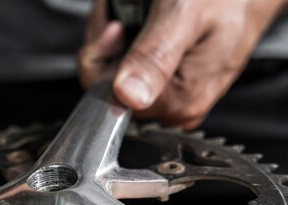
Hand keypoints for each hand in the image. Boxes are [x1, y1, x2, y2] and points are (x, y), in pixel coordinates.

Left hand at [79, 0, 287, 128]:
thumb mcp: (184, 15)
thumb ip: (154, 57)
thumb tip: (127, 96)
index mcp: (180, 101)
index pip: (111, 100)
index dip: (103, 60)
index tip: (114, 28)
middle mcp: (177, 107)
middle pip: (111, 90)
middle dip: (108, 49)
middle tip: (123, 17)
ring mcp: (175, 97)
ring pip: (118, 78)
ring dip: (116, 42)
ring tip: (135, 13)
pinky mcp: (173, 85)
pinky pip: (134, 71)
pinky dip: (128, 43)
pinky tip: (142, 22)